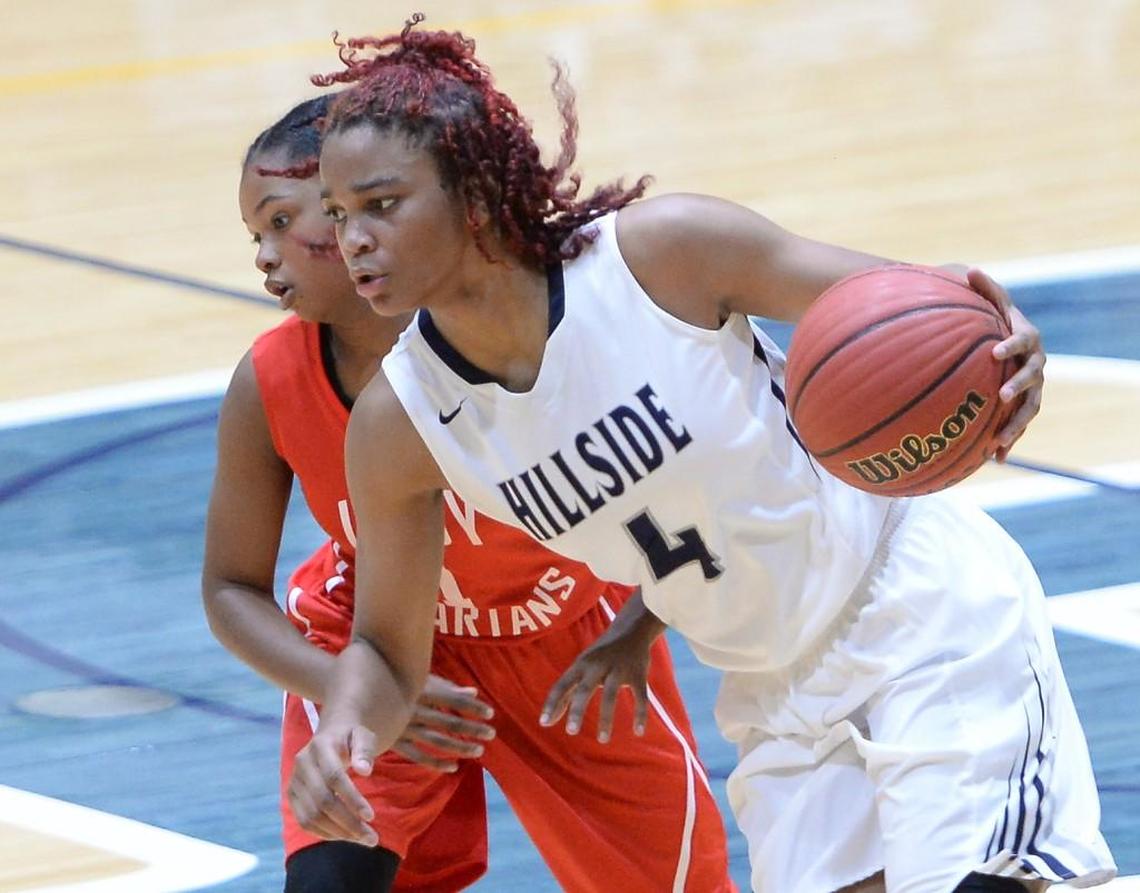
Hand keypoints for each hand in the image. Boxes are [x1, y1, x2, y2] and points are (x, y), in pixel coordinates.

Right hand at [288, 724, 379, 846]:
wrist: (329, 735)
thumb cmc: (351, 738)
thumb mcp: (363, 736)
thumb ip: (365, 750)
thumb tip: (365, 770)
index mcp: (320, 746)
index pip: (334, 777)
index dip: (352, 799)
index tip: (371, 816)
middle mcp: (302, 764)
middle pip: (322, 801)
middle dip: (348, 823)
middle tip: (372, 838)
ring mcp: (294, 781)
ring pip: (311, 816)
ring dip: (338, 832)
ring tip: (362, 838)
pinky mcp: (292, 796)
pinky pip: (304, 822)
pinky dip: (325, 833)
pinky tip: (345, 835)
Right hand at [392, 674, 495, 771]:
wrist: (356, 692)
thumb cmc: (394, 681)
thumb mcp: (420, 680)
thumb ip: (447, 688)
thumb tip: (474, 692)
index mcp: (422, 691)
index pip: (454, 701)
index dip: (473, 708)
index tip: (491, 714)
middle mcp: (415, 710)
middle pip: (449, 723)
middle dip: (472, 729)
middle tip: (491, 734)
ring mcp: (405, 728)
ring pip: (437, 741)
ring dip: (459, 747)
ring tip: (478, 751)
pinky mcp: (395, 743)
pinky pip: (418, 756)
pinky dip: (436, 763)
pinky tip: (454, 767)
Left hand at [539, 631, 651, 743]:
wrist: (632, 629)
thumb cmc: (600, 654)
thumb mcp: (582, 667)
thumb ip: (567, 692)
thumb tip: (548, 720)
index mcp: (581, 665)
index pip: (562, 684)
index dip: (552, 703)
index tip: (543, 723)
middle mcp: (598, 666)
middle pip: (584, 689)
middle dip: (577, 710)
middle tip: (571, 732)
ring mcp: (619, 670)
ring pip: (610, 696)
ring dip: (606, 719)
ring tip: (602, 740)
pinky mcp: (638, 674)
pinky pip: (640, 697)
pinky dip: (640, 715)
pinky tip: (638, 732)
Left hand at [967, 268, 1044, 460]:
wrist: (1009, 341)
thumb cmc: (996, 318)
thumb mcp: (991, 300)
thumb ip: (984, 288)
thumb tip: (969, 270)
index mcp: (1027, 338)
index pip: (1022, 340)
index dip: (1011, 345)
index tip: (994, 351)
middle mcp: (1036, 363)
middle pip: (1032, 378)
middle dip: (1018, 386)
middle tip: (1001, 395)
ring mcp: (1033, 387)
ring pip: (1029, 408)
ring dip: (1015, 425)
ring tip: (998, 441)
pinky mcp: (1024, 405)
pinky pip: (1019, 424)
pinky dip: (1009, 441)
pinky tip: (996, 459)